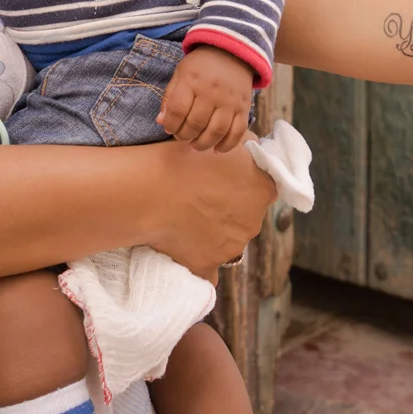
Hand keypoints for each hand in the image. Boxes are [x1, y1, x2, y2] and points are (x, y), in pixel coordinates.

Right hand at [145, 141, 273, 276]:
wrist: (150, 189)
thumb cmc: (186, 158)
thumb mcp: (229, 140)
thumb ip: (253, 146)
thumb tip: (257, 152)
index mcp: (262, 191)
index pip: (262, 190)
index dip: (244, 184)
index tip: (224, 181)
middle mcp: (253, 223)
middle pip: (246, 217)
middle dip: (229, 209)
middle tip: (202, 197)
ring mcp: (231, 248)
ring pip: (228, 242)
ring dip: (214, 232)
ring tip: (188, 217)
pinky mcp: (207, 266)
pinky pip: (209, 274)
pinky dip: (201, 264)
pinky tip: (189, 253)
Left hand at [157, 46, 253, 151]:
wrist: (232, 53)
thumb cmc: (201, 66)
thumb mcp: (180, 73)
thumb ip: (169, 97)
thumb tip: (161, 122)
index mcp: (192, 81)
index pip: (178, 110)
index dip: (170, 124)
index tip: (169, 128)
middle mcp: (212, 92)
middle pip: (196, 123)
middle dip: (184, 136)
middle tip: (181, 136)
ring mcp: (230, 101)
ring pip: (216, 131)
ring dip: (203, 144)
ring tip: (195, 145)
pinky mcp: (244, 108)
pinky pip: (237, 132)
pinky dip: (227, 145)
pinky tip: (216, 149)